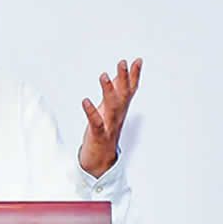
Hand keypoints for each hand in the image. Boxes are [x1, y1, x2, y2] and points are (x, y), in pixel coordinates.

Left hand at [79, 58, 141, 177]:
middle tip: (123, 62)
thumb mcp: (110, 112)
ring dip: (109, 91)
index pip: (129, 91)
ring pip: (112, 107)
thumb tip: (118, 77)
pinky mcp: (98, 136)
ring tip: (104, 76)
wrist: (100, 162)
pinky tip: (85, 101)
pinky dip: (91, 112)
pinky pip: (96, 123)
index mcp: (120, 111)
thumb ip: (115, 94)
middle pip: (123, 95)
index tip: (137, 60)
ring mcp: (109, 126)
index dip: (134, 76)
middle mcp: (117, 117)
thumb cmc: (103, 134)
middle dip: (124, 78)